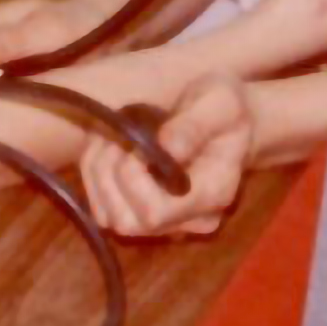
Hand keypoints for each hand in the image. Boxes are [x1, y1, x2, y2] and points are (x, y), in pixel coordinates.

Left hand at [79, 72, 250, 237]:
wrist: (231, 124)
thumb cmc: (227, 109)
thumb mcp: (220, 102)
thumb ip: (194, 125)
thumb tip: (167, 149)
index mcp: (211, 194)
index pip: (155, 212)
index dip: (131, 178)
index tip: (137, 140)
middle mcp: (189, 220)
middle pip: (128, 221)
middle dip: (109, 174)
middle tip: (119, 135)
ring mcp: (166, 222)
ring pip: (109, 217)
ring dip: (98, 173)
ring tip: (114, 137)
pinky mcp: (144, 213)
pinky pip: (103, 208)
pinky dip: (94, 176)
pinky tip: (108, 147)